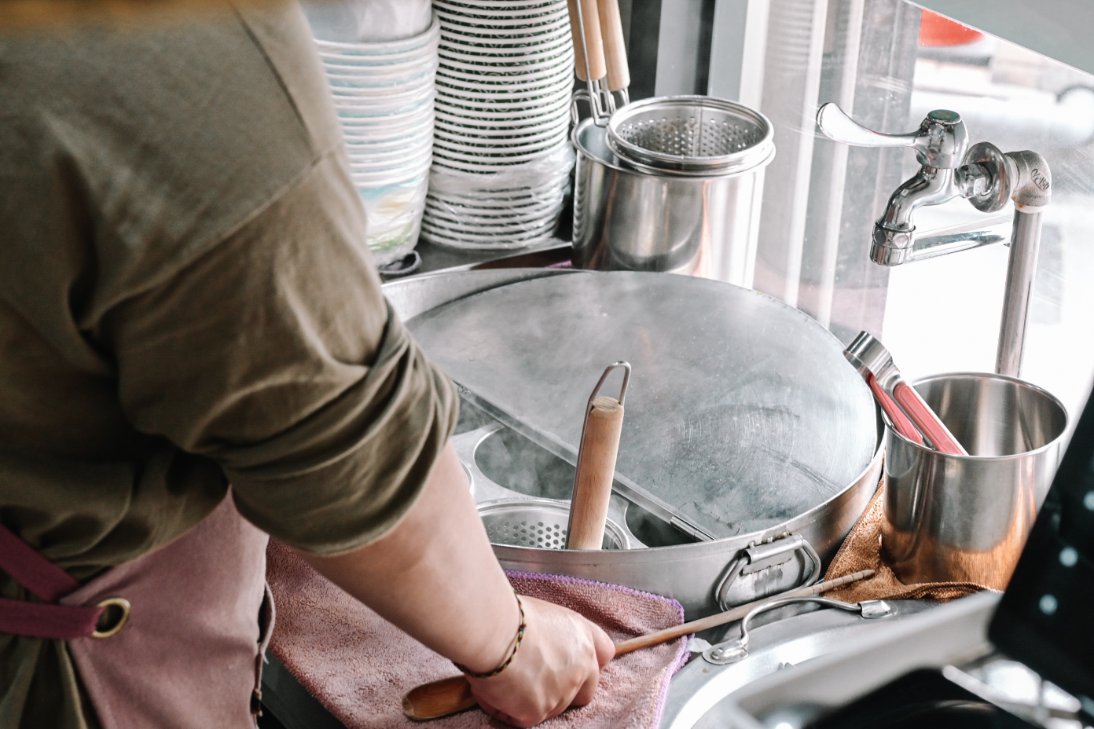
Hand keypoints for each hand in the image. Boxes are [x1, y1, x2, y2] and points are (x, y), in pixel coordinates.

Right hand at [465, 596, 614, 726]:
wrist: (494, 631)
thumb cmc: (510, 614)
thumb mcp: (544, 615)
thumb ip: (556, 636)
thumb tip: (543, 647)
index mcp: (583, 637)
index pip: (604, 654)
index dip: (588, 662)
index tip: (571, 663)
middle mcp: (582, 667)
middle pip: (585, 692)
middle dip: (566, 693)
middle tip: (536, 682)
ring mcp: (562, 693)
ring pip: (552, 708)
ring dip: (532, 700)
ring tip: (504, 678)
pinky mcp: (538, 713)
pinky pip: (521, 718)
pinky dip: (506, 708)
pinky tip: (493, 688)